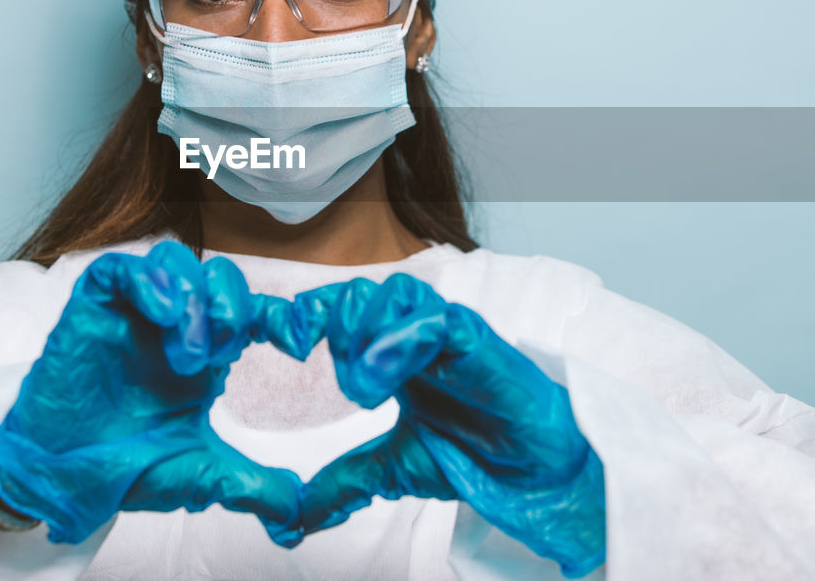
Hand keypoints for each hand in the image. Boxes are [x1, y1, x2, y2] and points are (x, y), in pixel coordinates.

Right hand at [0, 241, 305, 545]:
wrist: (60, 477)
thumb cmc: (124, 466)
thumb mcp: (199, 474)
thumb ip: (250, 486)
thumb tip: (298, 508)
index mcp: (206, 355)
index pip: (253, 313)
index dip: (284, 316)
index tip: (302, 340)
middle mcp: (174, 326)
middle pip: (220, 278)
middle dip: (231, 307)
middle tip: (222, 352)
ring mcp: (133, 312)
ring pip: (176, 262)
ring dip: (192, 298)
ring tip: (187, 353)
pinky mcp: (92, 306)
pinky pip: (122, 267)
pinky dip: (149, 280)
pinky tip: (164, 315)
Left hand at [298, 274, 606, 577]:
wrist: (529, 471)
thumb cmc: (469, 452)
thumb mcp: (391, 469)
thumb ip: (343, 483)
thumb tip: (290, 522)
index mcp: (390, 350)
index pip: (339, 307)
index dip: (307, 314)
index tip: (285, 343)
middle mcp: (415, 331)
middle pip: (359, 292)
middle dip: (334, 327)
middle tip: (338, 377)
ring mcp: (446, 331)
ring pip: (395, 293)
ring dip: (366, 332)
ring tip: (365, 387)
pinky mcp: (476, 341)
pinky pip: (435, 319)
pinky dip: (403, 338)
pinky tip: (386, 374)